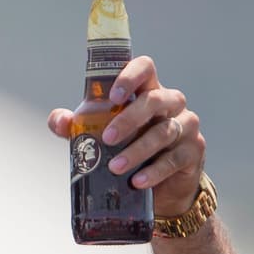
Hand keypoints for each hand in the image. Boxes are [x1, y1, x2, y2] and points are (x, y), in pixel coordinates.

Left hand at [48, 56, 203, 216]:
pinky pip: (174, 160)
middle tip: (107, 138)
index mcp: (147, 90)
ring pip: (163, 132)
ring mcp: (186, 126)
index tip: (113, 96)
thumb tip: (59, 121)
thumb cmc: (127, 147)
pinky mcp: (193, 152)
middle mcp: (170, 103)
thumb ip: (76, 126)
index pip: (145, 68)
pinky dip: (153, 172)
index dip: (129, 76)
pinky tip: (136, 181)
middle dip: (129, 119)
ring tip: (114, 167)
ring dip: (136, 150)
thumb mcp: (98, 135)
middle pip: (154, 100)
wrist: (160, 185)